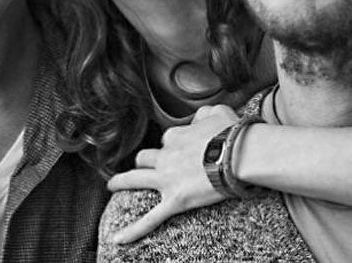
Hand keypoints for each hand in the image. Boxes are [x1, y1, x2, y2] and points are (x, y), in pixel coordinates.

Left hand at [107, 104, 238, 243]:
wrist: (239, 153)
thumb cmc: (231, 133)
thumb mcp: (218, 112)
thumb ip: (205, 113)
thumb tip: (201, 117)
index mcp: (177, 136)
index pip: (167, 140)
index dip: (173, 145)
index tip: (181, 150)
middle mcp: (167, 155)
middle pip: (146, 157)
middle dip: (144, 161)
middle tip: (145, 166)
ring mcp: (167, 178)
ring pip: (136, 178)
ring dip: (122, 181)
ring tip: (113, 185)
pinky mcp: (175, 200)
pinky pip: (150, 218)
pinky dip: (133, 229)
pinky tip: (119, 237)